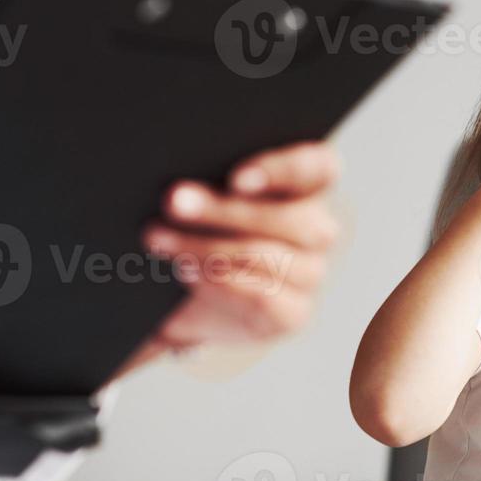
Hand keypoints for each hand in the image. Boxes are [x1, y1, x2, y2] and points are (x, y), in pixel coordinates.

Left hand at [130, 141, 339, 362]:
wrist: (194, 299)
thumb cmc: (203, 230)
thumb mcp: (206, 200)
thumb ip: (207, 182)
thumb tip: (181, 186)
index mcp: (308, 186)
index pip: (318, 167)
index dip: (283, 170)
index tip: (235, 179)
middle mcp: (318, 230)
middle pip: (290, 217)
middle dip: (225, 211)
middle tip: (174, 202)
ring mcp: (311, 274)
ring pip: (269, 257)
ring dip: (208, 248)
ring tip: (162, 241)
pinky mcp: (294, 313)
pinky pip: (263, 297)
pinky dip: (220, 283)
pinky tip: (188, 272)